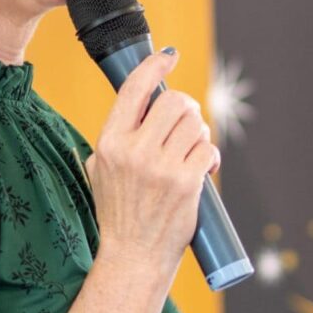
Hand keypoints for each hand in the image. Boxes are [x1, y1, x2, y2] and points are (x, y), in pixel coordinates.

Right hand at [84, 48, 218, 272]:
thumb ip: (117, 136)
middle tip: (186, 124)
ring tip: (191, 151)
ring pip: (196, 124)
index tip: (169, 57)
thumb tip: (142, 101)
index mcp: (110, 143)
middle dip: (187, 108)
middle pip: (175, 102)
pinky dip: (210, 155)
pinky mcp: (186, 183)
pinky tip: (203, 168)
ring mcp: (161, 168)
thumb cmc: (119, 211)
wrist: (133, 255)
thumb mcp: (101, 169)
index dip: (154, 67)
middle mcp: (134, 151)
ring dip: (200, 132)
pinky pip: (208, 149)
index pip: (133, 89)